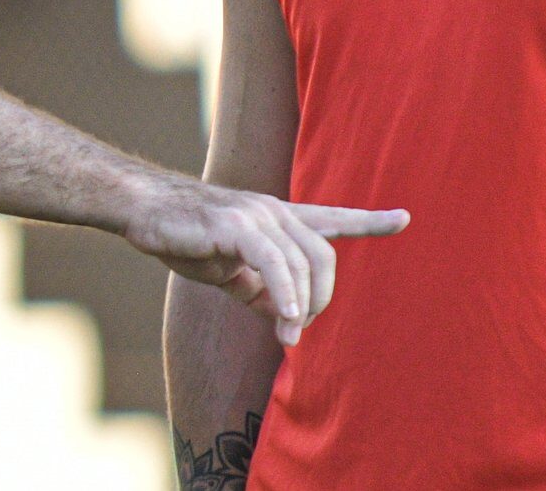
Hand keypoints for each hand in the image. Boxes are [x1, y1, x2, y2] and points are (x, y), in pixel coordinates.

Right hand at [126, 174, 407, 345]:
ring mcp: (256, 215)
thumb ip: (260, 289)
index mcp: (275, 219)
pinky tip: (283, 318)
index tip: (404, 218)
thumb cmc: (182, 237)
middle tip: (298, 329)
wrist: (142, 210)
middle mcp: (273, 211)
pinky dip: (285, 293)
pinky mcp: (235, 225)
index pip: (332, 217)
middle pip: (324, 255)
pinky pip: (274, 263)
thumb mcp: (228, 270)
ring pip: (303, 263)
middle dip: (323, 297)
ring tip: (287, 335)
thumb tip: (284, 315)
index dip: (369, 221)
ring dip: (301, 306)